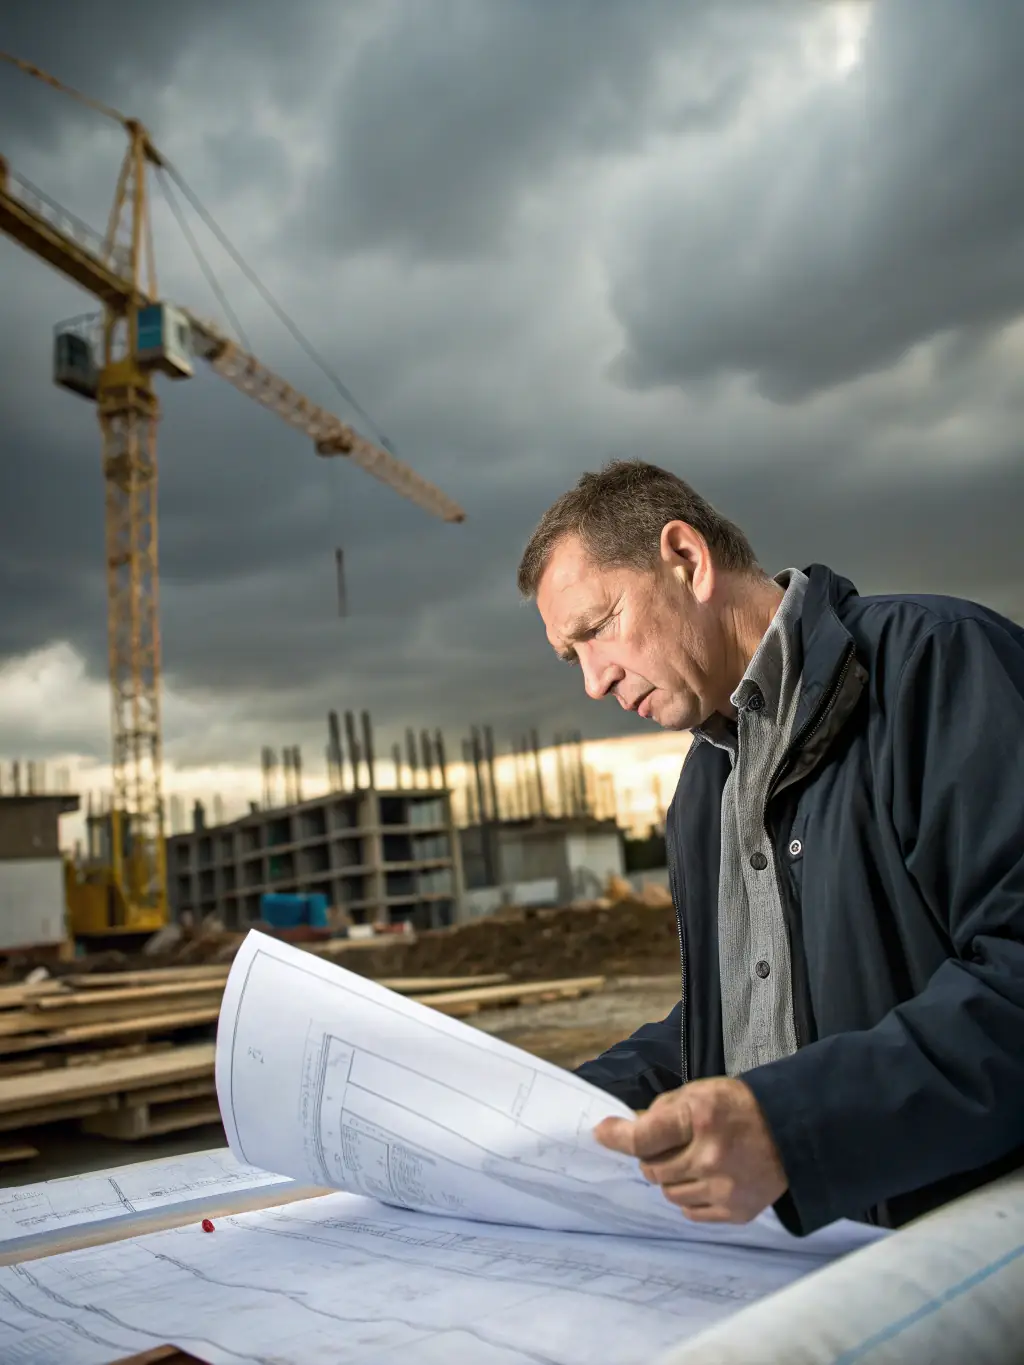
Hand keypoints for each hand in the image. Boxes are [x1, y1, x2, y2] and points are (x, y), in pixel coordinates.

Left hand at [593, 1077, 787, 1222]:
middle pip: (652, 1169)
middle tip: (668, 1146)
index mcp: (700, 1118)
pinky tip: (705, 1180)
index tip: (602, 1133)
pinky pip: (690, 1213)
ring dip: (670, 1178)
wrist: (792, 1131)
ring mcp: (724, 1188)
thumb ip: (663, 1110)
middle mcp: (710, 1156)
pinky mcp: (736, 1211)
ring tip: (691, 1161)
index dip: (617, 1136)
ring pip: (668, 1194)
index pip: (643, 1137)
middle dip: (652, 1157)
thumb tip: (628, 1128)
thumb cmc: (740, 1107)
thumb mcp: (700, 1091)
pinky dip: (689, 1198)